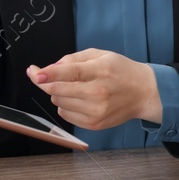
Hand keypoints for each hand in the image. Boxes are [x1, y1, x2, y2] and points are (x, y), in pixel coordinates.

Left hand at [26, 49, 160, 129]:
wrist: (144, 93)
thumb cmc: (122, 71)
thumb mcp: (102, 55)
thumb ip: (74, 59)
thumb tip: (50, 68)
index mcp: (100, 71)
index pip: (68, 73)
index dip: (48, 74)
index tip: (34, 73)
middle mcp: (98, 93)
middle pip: (58, 90)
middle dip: (46, 83)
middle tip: (42, 77)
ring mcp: (96, 111)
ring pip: (59, 103)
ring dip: (58, 94)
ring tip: (74, 88)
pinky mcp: (94, 124)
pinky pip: (65, 115)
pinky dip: (66, 106)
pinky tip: (78, 99)